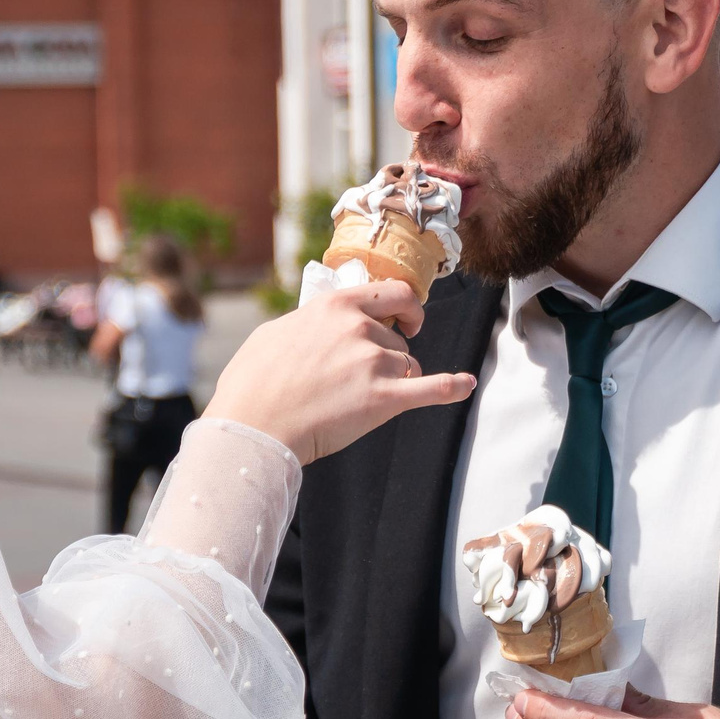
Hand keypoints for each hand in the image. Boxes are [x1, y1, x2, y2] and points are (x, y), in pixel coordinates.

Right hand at [205, 280, 474, 463]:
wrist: (253, 426)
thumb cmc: (252, 384)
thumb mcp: (276, 333)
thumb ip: (309, 323)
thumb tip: (321, 323)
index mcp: (335, 306)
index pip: (392, 292)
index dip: (406, 306)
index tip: (408, 320)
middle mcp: (359, 328)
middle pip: (399, 338)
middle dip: (396, 352)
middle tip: (387, 364)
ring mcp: (374, 362)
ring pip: (408, 366)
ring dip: (396, 380)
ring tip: (360, 399)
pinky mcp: (383, 399)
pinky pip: (431, 389)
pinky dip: (453, 388)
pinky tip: (467, 386)